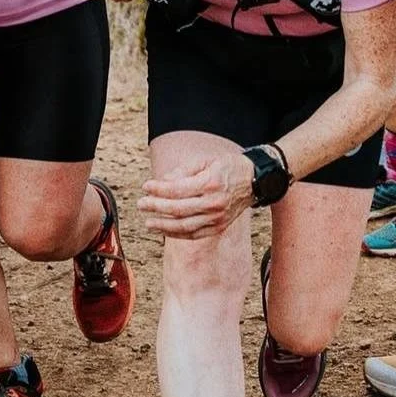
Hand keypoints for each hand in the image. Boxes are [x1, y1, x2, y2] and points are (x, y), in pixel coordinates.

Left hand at [137, 150, 253, 238]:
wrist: (254, 181)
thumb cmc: (228, 167)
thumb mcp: (205, 161)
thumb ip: (182, 171)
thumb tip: (162, 181)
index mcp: (210, 183)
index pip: (178, 190)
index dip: (159, 189)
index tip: (146, 186)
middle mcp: (214, 203)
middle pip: (178, 209)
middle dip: (156, 207)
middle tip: (141, 204)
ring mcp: (217, 218)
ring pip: (184, 226)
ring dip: (163, 225)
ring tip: (148, 222)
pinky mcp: (218, 227)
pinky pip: (194, 234)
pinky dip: (177, 234)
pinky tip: (164, 231)